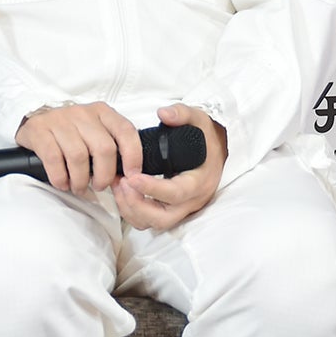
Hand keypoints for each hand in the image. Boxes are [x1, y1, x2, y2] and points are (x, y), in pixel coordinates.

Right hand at [15, 101, 143, 194]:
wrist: (37, 122)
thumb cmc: (71, 133)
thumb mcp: (95, 133)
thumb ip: (112, 150)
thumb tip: (128, 178)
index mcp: (102, 112)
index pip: (125, 131)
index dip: (133, 155)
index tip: (132, 175)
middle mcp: (83, 113)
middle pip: (104, 148)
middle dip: (104, 175)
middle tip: (100, 186)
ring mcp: (60, 120)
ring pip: (79, 156)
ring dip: (81, 180)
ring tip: (79, 187)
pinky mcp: (40, 130)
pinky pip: (54, 159)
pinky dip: (60, 177)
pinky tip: (63, 182)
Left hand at [113, 104, 226, 229]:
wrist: (217, 151)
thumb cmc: (205, 138)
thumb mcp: (198, 119)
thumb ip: (182, 114)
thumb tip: (164, 113)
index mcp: (199, 181)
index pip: (175, 193)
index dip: (152, 188)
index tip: (132, 177)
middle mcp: (192, 200)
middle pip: (162, 218)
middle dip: (137, 205)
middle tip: (121, 183)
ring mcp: (182, 209)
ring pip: (154, 223)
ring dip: (132, 210)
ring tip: (118, 185)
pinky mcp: (173, 211)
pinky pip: (151, 221)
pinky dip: (134, 212)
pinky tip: (123, 193)